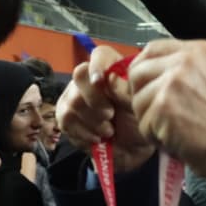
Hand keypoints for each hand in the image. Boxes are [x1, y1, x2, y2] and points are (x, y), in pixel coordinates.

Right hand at [55, 46, 155, 172]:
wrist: (131, 151)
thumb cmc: (138, 124)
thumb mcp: (139, 108)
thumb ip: (127, 92)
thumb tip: (108, 80)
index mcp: (113, 71)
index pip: (100, 55)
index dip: (97, 65)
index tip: (100, 81)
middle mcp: (90, 80)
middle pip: (80, 75)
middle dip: (95, 100)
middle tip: (110, 115)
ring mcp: (74, 97)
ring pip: (72, 101)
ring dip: (92, 121)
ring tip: (108, 130)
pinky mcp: (65, 117)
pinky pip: (66, 121)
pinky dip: (85, 133)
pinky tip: (98, 138)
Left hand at [126, 40, 205, 178]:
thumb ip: (186, 71)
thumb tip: (154, 76)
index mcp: (199, 50)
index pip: (153, 48)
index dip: (144, 69)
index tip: (144, 85)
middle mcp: (184, 60)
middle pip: (138, 71)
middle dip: (140, 95)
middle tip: (155, 114)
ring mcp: (172, 82)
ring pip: (137, 100)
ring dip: (149, 120)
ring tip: (172, 131)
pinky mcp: (162, 106)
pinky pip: (143, 124)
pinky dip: (155, 137)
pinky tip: (175, 141)